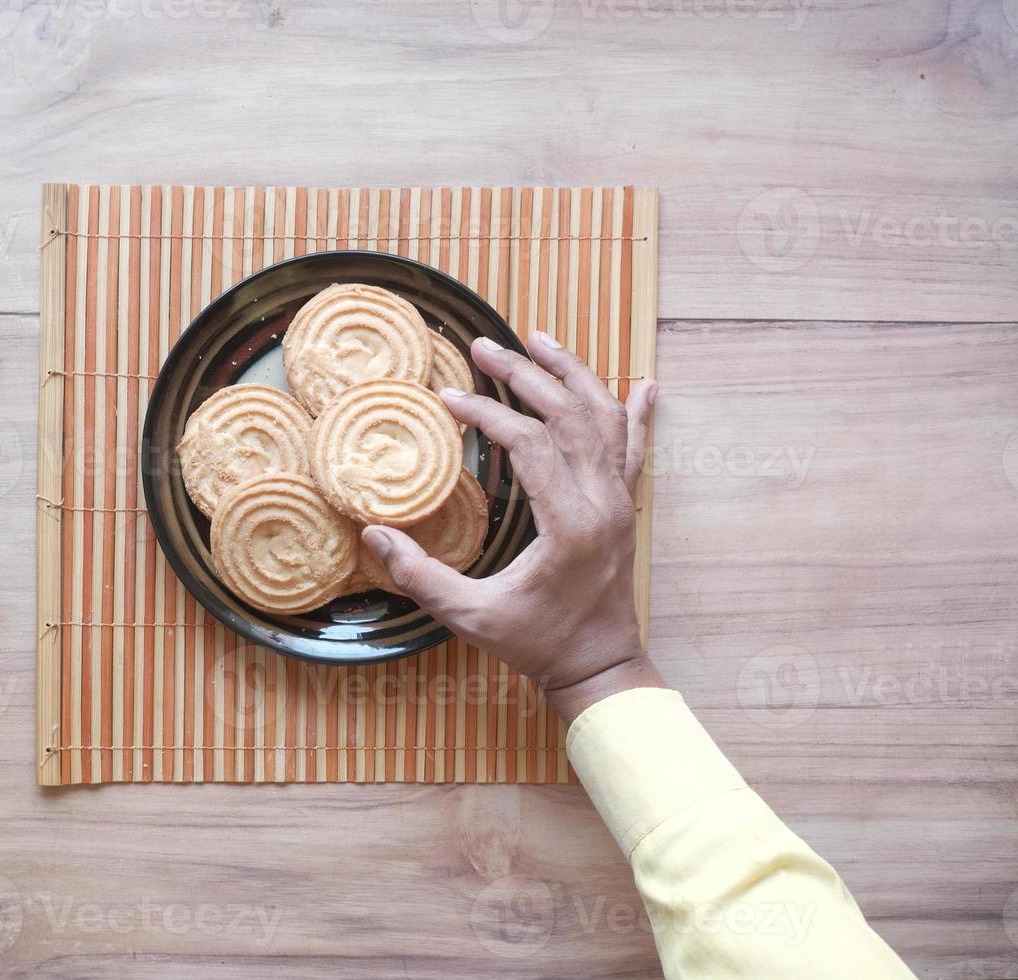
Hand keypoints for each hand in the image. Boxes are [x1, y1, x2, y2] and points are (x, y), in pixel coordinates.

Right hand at [361, 333, 665, 723]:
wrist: (598, 668)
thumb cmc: (537, 644)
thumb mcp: (471, 615)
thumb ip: (421, 576)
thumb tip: (374, 535)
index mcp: (570, 523)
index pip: (529, 443)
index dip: (486, 414)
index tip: (449, 399)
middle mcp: (603, 502)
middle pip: (569, 415)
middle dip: (525, 374)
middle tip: (484, 346)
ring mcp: (620, 502)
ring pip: (606, 419)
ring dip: (573, 375)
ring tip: (541, 341)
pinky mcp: (625, 508)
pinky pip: (635, 448)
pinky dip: (637, 413)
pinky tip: (643, 385)